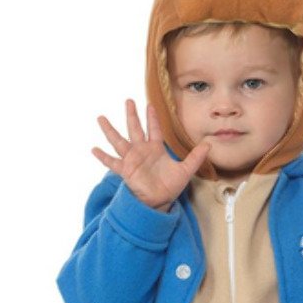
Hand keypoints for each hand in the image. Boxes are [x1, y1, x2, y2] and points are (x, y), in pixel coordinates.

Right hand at [92, 99, 210, 210]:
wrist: (159, 201)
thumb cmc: (170, 187)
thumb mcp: (186, 170)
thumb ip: (196, 157)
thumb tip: (209, 145)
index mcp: (155, 149)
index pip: (153, 129)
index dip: (152, 117)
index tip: (150, 105)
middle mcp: (142, 151)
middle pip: (135, 129)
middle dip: (132, 115)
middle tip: (128, 100)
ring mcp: (131, 159)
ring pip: (119, 141)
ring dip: (110, 130)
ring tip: (101, 118)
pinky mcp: (125, 170)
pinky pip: (112, 162)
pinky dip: (103, 157)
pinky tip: (93, 149)